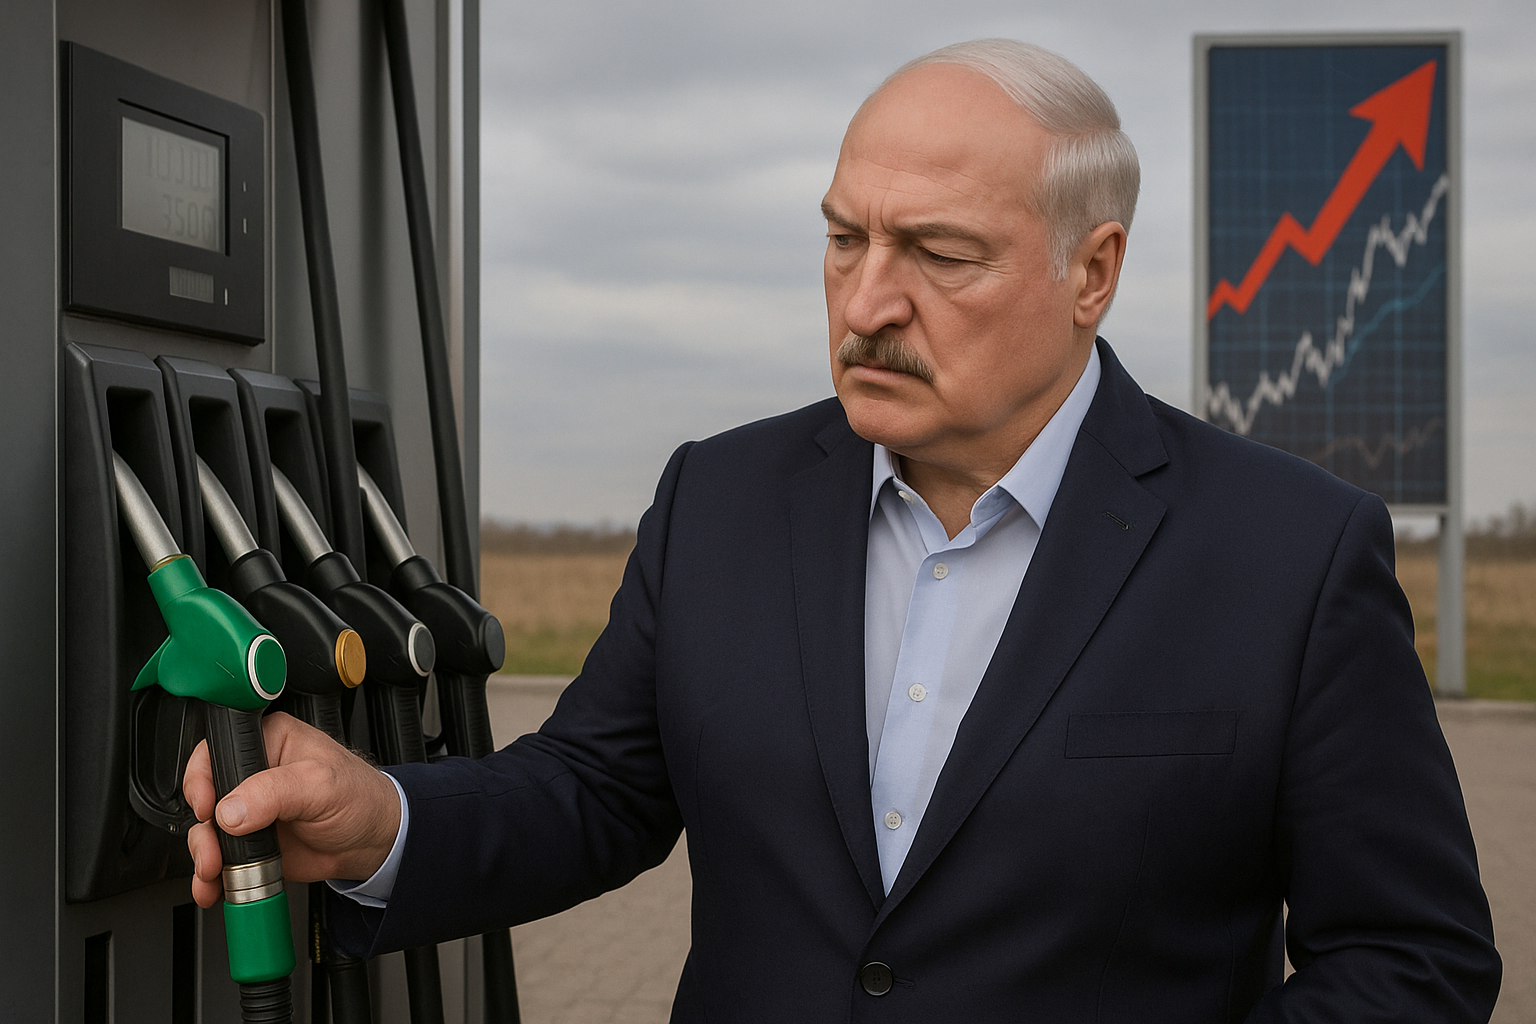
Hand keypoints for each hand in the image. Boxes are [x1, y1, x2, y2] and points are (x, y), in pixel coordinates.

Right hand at [184, 711, 401, 907]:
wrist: (373, 842)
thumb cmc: (359, 798)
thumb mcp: (321, 785)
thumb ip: (275, 791)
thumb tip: (231, 810)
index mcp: (270, 740)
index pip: (218, 750)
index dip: (203, 778)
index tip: (207, 806)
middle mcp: (254, 772)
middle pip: (205, 794)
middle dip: (201, 827)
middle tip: (213, 849)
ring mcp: (250, 809)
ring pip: (205, 830)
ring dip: (204, 855)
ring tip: (216, 871)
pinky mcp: (250, 841)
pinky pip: (219, 857)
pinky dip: (211, 877)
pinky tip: (214, 887)